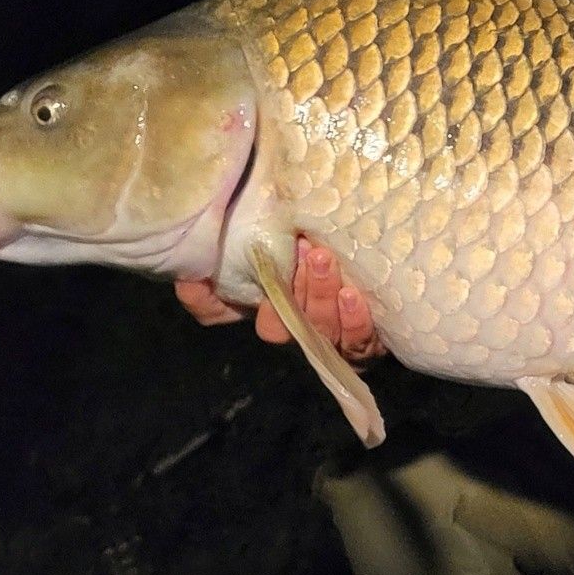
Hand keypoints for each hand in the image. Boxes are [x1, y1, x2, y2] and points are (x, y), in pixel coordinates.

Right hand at [173, 236, 384, 363]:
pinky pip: (357, 342)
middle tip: (298, 252)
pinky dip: (353, 320)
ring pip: (317, 331)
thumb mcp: (282, 230)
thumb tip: (194, 245)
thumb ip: (247, 232)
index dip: (207, 300)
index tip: (203, 277)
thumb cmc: (322, 240)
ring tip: (322, 260)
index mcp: (262, 300)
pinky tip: (351, 295)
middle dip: (284, 292)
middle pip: (276, 327)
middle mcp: (290, 326)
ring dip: (317, 296)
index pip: (218, 311)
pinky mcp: (363, 344)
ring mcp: (328, 340)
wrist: (379, 256)